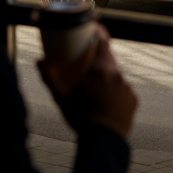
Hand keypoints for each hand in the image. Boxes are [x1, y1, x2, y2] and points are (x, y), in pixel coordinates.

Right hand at [38, 24, 136, 138]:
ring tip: (95, 89)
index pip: (103, 42)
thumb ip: (50, 77)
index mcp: (100, 70)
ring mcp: (127, 88)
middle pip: (109, 59)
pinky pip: (123, 91)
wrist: (103, 141)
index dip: (98, 35)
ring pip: (116, 76)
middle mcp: (117, 75)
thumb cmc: (80, 117)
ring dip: (107, 78)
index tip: (93, 32)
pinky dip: (115, 93)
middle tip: (87, 64)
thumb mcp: (61, 97)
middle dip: (99, 59)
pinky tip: (106, 102)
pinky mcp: (133, 100)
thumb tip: (39, 61)